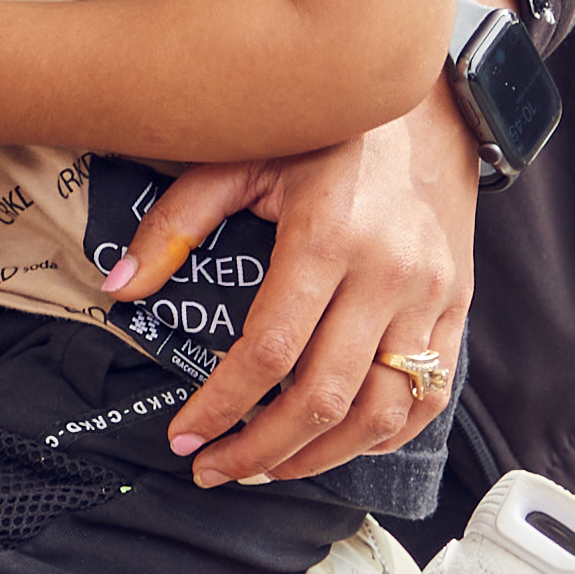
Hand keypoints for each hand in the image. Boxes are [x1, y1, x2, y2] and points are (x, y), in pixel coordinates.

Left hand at [134, 87, 479, 487]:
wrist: (427, 105)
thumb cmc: (320, 132)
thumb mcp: (239, 157)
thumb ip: (175, 223)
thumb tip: (116, 287)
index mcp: (327, 237)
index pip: (269, 351)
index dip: (222, 406)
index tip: (184, 436)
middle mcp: (388, 275)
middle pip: (326, 397)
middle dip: (263, 449)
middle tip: (215, 468)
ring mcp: (431, 297)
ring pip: (382, 412)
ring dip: (321, 457)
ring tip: (267, 468)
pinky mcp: (458, 308)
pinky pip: (429, 397)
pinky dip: (384, 436)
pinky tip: (336, 444)